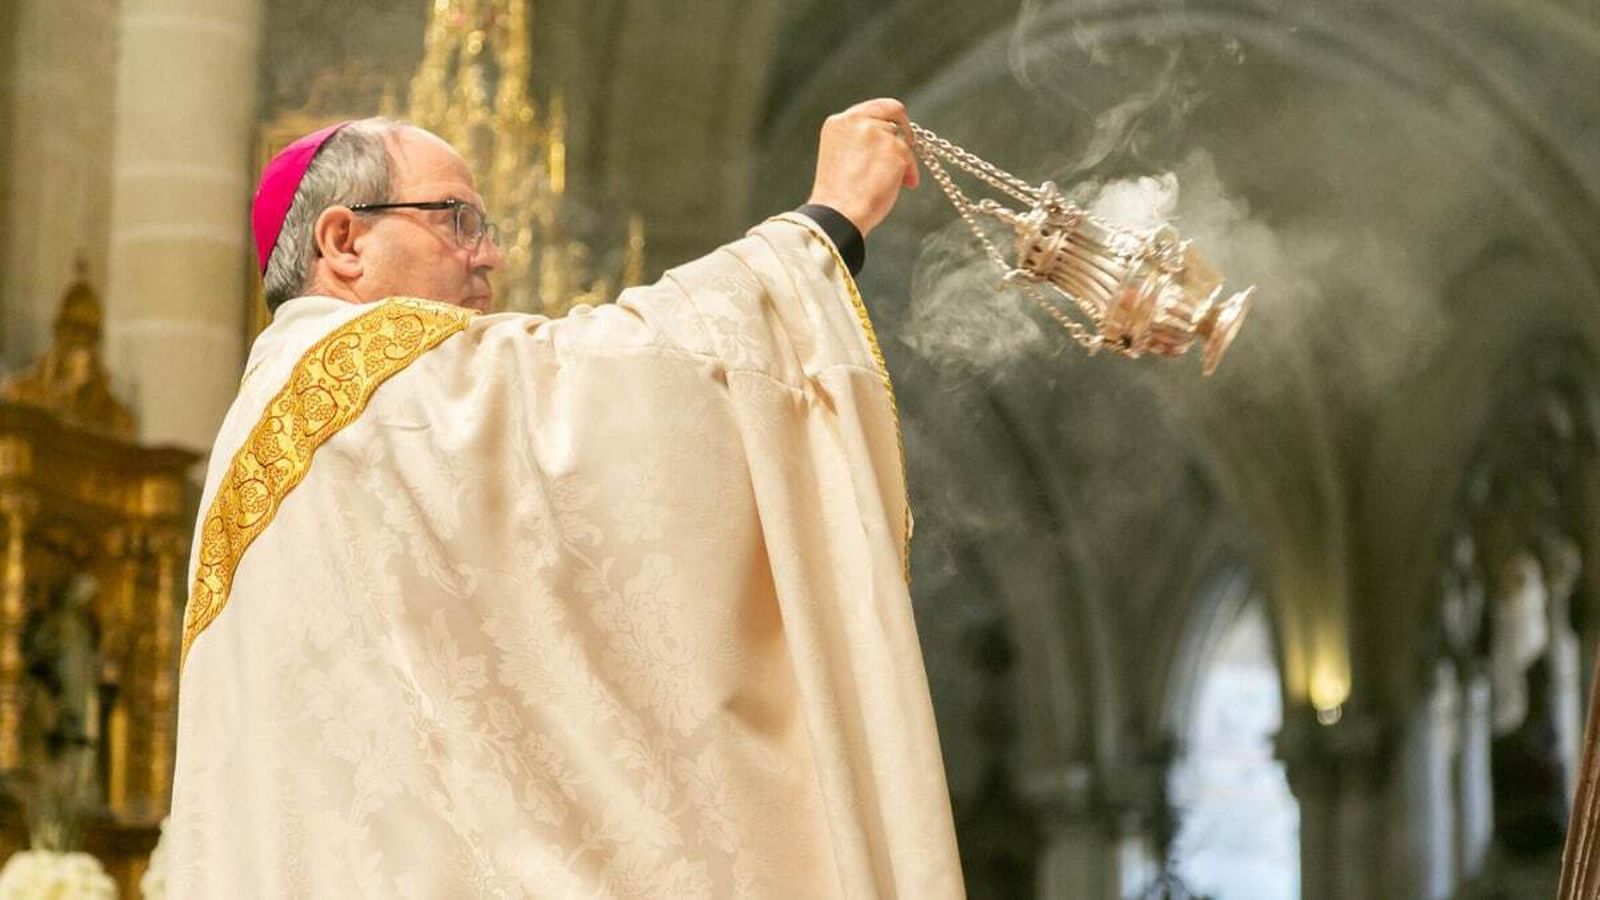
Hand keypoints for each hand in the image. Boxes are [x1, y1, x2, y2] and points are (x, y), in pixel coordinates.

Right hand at [805, 98, 919, 236]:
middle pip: (893, 112)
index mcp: (838, 122)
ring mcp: (876, 132)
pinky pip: (910, 157)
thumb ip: (861, 141)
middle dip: (904, 131)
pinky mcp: (894, 148)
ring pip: (902, 139)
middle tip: (909, 149)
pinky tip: (901, 186)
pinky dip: (909, 172)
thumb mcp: (842, 156)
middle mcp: (856, 120)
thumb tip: (891, 139)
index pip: (872, 108)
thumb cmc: (839, 196)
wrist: (838, 213)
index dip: (887, 120)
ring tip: (896, 183)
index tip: (895, 134)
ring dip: (904, 160)